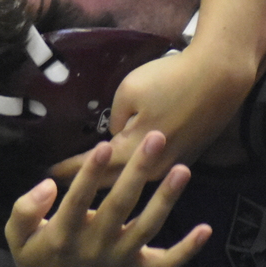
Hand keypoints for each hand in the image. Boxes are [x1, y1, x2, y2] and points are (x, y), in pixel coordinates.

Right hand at [8, 132, 210, 266]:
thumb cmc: (37, 260)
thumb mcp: (16, 237)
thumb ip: (24, 210)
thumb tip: (48, 184)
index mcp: (64, 234)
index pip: (78, 200)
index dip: (91, 174)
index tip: (105, 146)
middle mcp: (95, 246)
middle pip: (121, 206)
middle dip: (139, 172)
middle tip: (156, 139)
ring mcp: (120, 259)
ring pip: (148, 227)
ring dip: (167, 200)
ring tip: (183, 170)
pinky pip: (165, 263)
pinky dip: (187, 250)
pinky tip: (206, 229)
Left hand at [47, 46, 251, 183]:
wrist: (220, 77)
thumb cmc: (170, 80)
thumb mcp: (130, 92)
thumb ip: (115, 120)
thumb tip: (113, 138)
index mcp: (132, 151)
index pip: (91, 167)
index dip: (67, 170)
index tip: (45, 173)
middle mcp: (151, 168)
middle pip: (109, 183)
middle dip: (83, 185)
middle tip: (59, 188)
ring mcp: (171, 165)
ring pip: (131, 182)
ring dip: (108, 185)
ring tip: (87, 189)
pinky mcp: (184, 157)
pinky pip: (151, 174)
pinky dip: (132, 176)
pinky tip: (123, 175)